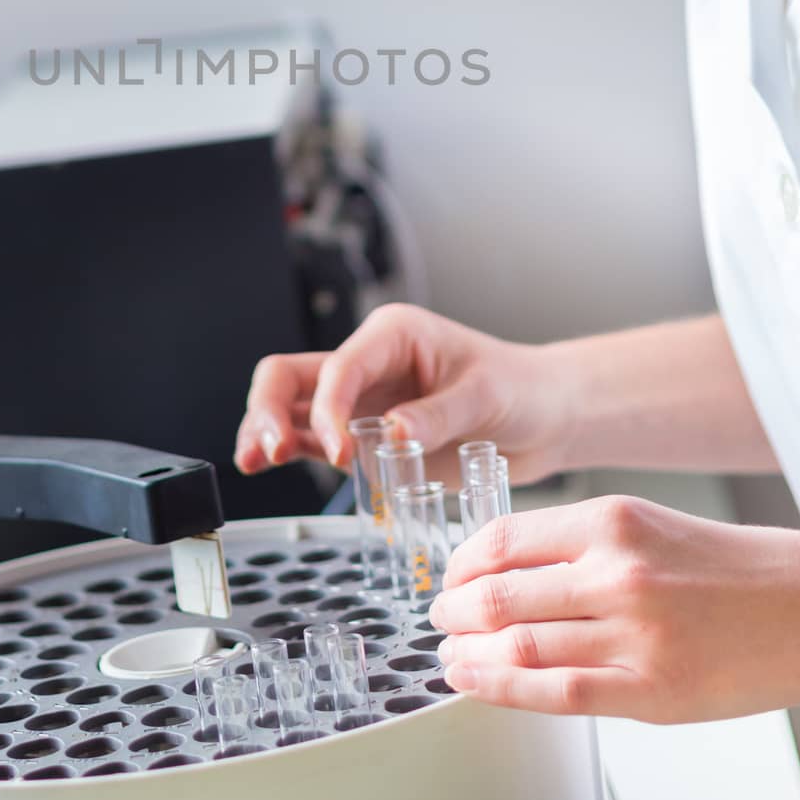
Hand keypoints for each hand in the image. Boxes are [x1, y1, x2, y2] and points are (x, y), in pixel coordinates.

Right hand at [232, 303, 571, 483]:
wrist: (545, 416)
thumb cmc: (521, 389)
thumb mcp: (486, 397)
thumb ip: (437, 415)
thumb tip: (390, 433)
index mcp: (392, 335)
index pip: (339, 367)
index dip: (329, 408)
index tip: (339, 450)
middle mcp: (367, 363)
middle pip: (291, 375)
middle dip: (270, 409)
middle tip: (270, 450)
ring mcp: (361, 400)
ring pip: (291, 406)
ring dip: (266, 429)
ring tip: (254, 461)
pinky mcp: (364, 435)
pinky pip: (312, 437)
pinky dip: (289, 449)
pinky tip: (269, 464)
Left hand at [429, 495, 799, 722]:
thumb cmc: (746, 569)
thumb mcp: (655, 528)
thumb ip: (585, 547)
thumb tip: (510, 573)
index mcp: (614, 520)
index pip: (504, 539)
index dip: (462, 564)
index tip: (451, 579)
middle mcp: (618, 570)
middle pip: (500, 592)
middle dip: (456, 611)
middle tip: (441, 620)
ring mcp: (636, 632)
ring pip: (521, 644)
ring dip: (471, 653)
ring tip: (452, 657)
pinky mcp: (656, 690)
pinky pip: (559, 693)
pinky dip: (505, 690)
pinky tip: (480, 684)